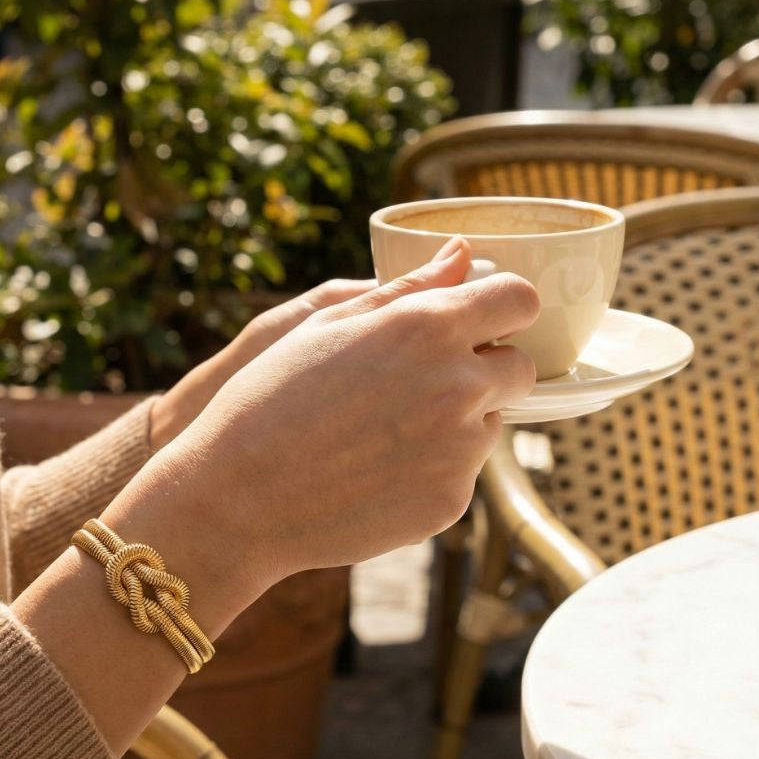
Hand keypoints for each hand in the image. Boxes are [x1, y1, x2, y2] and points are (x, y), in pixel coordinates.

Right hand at [105, 238, 537, 625]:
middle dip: (489, 367)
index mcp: (427, 327)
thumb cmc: (267, 399)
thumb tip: (462, 256)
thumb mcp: (326, 324)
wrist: (238, 498)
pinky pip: (462, 475)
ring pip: (490, 424)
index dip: (505, 306)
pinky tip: (375, 473)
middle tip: (428, 382)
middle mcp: (458, 385)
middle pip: (520, 368)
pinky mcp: (451, 502)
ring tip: (382, 434)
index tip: (487, 318)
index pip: (518, 300)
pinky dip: (433, 470)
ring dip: (458, 421)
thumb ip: (407, 289)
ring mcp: (460, 450)